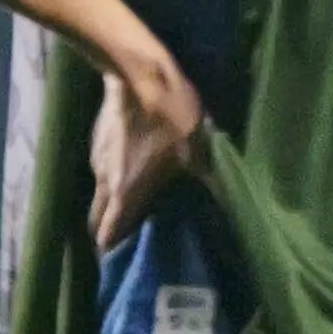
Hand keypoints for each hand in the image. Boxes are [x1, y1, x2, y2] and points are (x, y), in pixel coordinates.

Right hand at [89, 53, 208, 247]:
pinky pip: (100, 171)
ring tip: (135, 203)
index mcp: (125, 193)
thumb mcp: (198, 150)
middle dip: (108, 232)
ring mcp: (96, 161)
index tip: (124, 261)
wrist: (138, 73)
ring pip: (97, 195)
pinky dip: (111, 179)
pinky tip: (132, 168)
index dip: (112, 252)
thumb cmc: (170, 116)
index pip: (106, 236)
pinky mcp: (96, 142)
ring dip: (111, 204)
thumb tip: (237, 206)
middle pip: (96, 221)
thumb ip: (211, 180)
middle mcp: (104, 183)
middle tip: (131, 236)